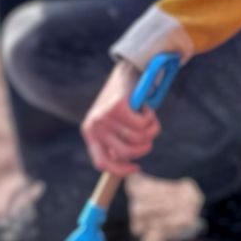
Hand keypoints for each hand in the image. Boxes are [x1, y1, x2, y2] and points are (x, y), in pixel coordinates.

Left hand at [80, 61, 161, 176]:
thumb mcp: (114, 124)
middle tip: (149, 132)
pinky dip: (150, 118)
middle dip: (145, 146)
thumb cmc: (124, 100)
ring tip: (147, 116)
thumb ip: (116, 141)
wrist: (126, 70)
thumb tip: (127, 162)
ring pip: (138, 138)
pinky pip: (142, 125)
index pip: (102, 163)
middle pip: (127, 153)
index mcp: (90, 133)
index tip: (137, 167)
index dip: (121, 170)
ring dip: (150, 129)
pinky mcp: (118, 107)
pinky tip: (145, 107)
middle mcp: (94, 126)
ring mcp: (105, 117)